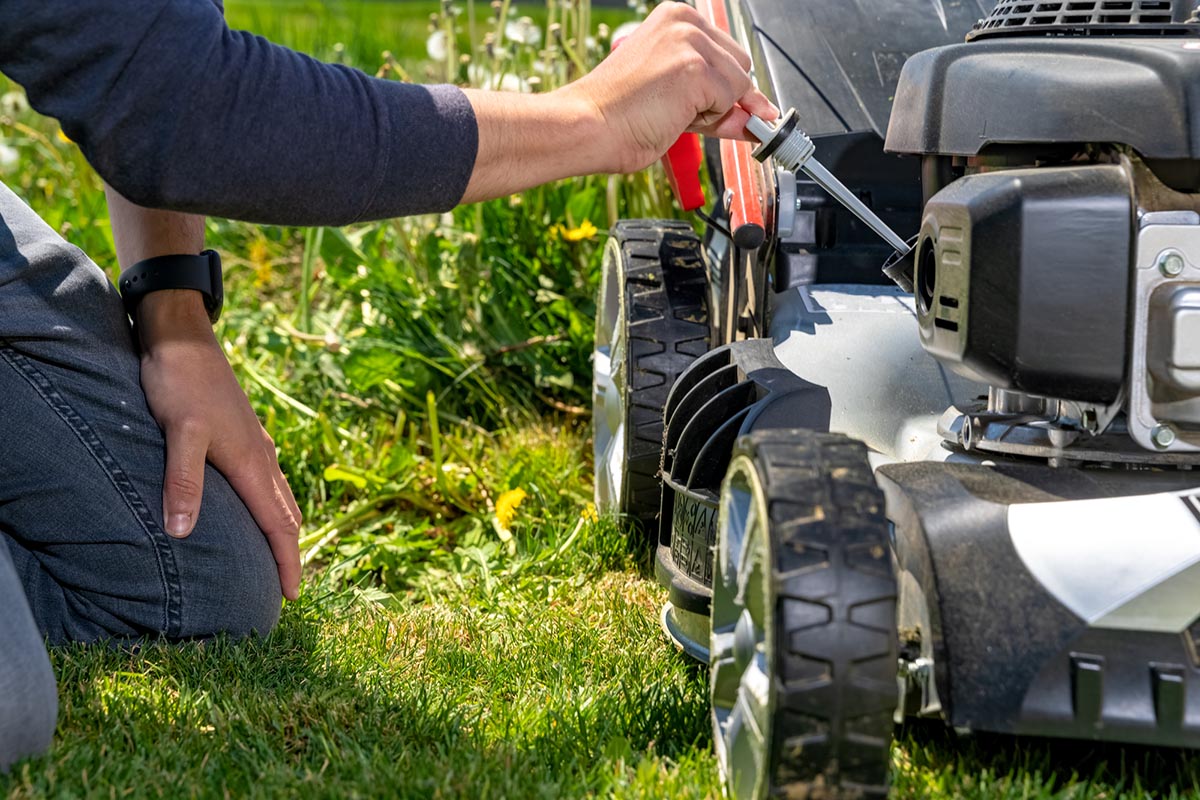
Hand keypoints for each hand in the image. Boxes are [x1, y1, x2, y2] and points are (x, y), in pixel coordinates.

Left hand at [136, 290, 301, 599]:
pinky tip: (255, 502)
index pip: (279, 525)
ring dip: (283, 528)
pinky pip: (268, 480)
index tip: (292, 598)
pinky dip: (271, 503)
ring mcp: (255, 443)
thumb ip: (183, 482)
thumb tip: (182, 533)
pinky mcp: (243, 433)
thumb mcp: (178, 434)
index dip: (287, 563)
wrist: (182, 337)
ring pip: (280, 496)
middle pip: (287, 514)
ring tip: (279, 553)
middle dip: (290, 553)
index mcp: (251, 463)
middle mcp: (261, 456)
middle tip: (286, 587)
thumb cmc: (180, 383)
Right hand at [560, 2, 777, 173]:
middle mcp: (684, 21)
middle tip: (678, 112)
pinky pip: (731, 102)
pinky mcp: (695, 68)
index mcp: (675, 19)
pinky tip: (674, 115)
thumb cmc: (618, 115)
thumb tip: (759, 117)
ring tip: (670, 111)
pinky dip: (710, 119)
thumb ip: (719, 103)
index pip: (726, 53)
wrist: (589, 127)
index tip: (713, 106)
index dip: (725, 87)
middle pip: (741, 66)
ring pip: (740, 85)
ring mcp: (690, 42)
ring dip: (714, 110)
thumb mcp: (678, 101)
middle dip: (722, 98)